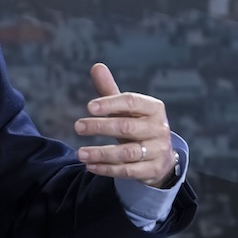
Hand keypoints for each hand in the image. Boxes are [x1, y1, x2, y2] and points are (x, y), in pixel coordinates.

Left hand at [74, 63, 176, 187]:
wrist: (160, 156)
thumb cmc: (137, 125)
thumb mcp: (126, 109)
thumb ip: (110, 91)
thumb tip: (96, 66)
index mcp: (154, 108)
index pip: (132, 102)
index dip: (110, 103)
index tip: (89, 107)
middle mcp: (159, 129)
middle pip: (127, 127)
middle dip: (100, 127)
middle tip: (77, 126)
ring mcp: (158, 151)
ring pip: (127, 152)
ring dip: (101, 153)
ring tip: (79, 153)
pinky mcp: (152, 170)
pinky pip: (128, 171)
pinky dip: (107, 169)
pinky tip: (89, 166)